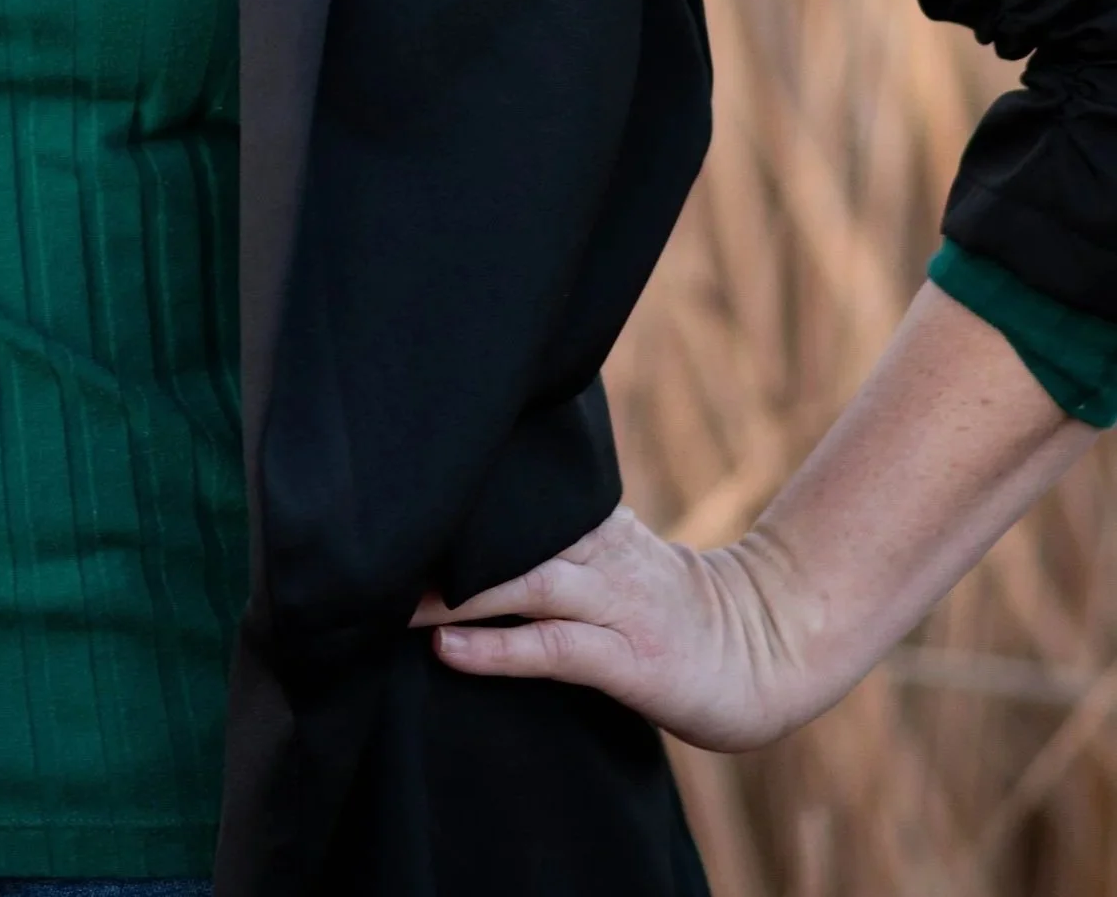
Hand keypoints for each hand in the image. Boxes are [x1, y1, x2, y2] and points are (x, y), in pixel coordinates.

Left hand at [411, 504, 818, 752]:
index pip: (516, 490)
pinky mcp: (627, 659)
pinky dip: (497, 648)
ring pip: (522, 583)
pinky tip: (450, 648)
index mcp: (594, 522)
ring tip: (388, 599)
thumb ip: (557, 533)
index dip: (453, 488)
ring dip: (452, 591)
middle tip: (370, 538)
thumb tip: (477, 517)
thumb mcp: (615, 553)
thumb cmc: (673, 607)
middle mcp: (600, 552)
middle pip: (507, 531)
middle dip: (438, 536)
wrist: (766, 649)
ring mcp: (615, 604)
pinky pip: (551, 649)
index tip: (390, 477)